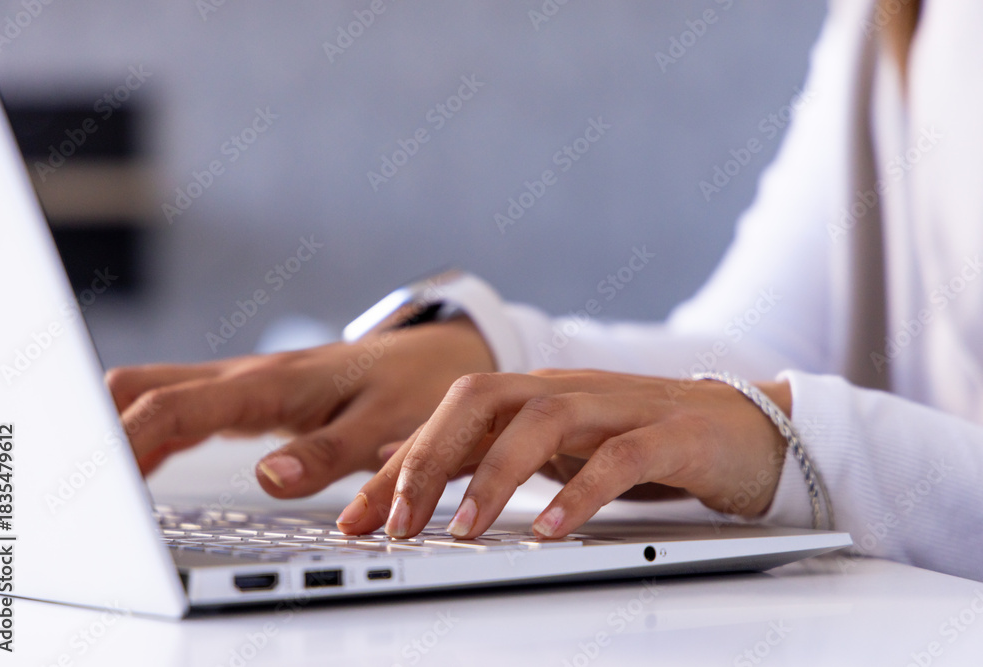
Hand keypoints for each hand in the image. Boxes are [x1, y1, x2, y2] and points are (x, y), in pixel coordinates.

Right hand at [106, 319, 494, 496]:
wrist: (434, 357)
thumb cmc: (411, 387)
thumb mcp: (382, 424)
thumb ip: (328, 454)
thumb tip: (269, 478)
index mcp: (272, 383)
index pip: (175, 404)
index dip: (128, 438)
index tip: (98, 475)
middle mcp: (246, 378)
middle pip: (144, 387)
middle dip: (103, 427)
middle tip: (85, 481)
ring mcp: (243, 384)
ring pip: (156, 393)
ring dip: (122, 430)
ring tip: (101, 484)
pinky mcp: (248, 396)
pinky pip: (180, 408)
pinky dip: (150, 434)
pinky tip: (142, 467)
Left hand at [335, 369, 790, 538]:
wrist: (749, 428)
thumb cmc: (644, 439)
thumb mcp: (552, 445)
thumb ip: (481, 448)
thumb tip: (402, 457)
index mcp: (536, 395)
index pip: (450, 418)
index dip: (399, 466)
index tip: (359, 522)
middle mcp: (568, 392)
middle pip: (482, 399)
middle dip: (430, 459)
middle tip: (398, 523)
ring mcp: (620, 407)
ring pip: (542, 420)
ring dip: (494, 476)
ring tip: (461, 531)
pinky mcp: (671, 434)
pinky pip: (620, 457)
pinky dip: (581, 492)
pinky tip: (553, 531)